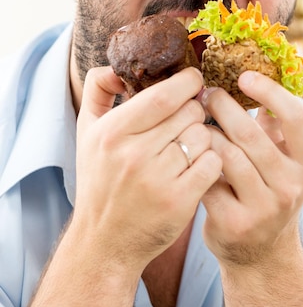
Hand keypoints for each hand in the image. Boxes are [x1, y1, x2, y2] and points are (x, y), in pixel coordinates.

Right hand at [73, 66, 221, 272]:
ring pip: (203, 136)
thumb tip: (119, 65)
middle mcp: (133, 155)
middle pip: (189, 113)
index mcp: (112, 132)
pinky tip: (197, 166)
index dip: (187, 82)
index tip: (194, 79)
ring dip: (202, 136)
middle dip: (195, 110)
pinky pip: (213, 163)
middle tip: (187, 119)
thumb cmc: (100, 179)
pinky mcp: (179, 202)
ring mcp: (158, 180)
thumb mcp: (86, 131)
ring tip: (188, 146)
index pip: (163, 95)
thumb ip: (98, 89)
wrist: (105, 241)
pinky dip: (211, 160)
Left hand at [200, 70, 302, 269]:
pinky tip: (190, 152)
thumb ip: (276, 125)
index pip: (297, 118)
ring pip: (227, 155)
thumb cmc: (268, 188)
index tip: (244, 76)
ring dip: (206, 132)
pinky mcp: (236, 223)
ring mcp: (265, 208)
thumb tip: (260, 74)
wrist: (260, 252)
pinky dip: (197, 160)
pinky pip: (208, 179)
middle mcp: (292, 186)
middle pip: (251, 134)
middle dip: (224, 106)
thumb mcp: (284, 160)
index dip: (272, 92)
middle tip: (208, 92)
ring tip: (196, 119)